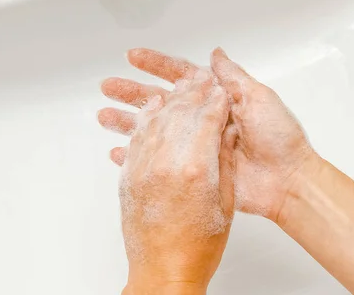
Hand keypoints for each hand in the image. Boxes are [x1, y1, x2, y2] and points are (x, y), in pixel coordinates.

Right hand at [99, 48, 317, 221]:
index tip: (133, 57)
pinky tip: (119, 154)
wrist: (287, 181)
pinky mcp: (192, 168)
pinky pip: (159, 160)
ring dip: (129, 122)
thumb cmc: (279, 138)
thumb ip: (232, 77)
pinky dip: (138, 157)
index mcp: (216, 99)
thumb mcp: (258, 98)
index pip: (180, 77)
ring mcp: (194, 144)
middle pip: (159, 101)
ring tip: (104, 116)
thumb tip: (215, 53)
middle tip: (107, 86)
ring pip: (154, 129)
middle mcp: (201, 119)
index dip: (156, 65)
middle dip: (132, 92)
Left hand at [115, 72, 235, 293]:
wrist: (163, 272)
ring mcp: (143, 168)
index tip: (221, 92)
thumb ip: (223, 162)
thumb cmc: (197, 247)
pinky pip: (136, 138)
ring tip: (177, 89)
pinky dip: (144, 120)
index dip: (216, 102)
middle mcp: (166, 164)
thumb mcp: (225, 202)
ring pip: (155, 120)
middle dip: (193, 94)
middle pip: (180, 114)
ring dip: (167, 101)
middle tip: (201, 82)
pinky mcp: (129, 177)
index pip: (207, 120)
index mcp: (195, 170)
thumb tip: (224, 133)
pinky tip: (151, 109)